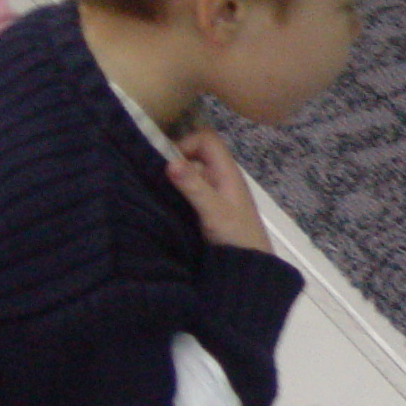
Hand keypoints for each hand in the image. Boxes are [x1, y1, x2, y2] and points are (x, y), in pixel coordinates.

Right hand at [168, 129, 270, 254]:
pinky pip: (192, 190)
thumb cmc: (235, 235)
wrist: (250, 266)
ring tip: (155, 187)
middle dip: (177, 160)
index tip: (168, 162)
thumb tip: (170, 162)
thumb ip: (193, 186)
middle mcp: (222, 177)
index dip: (187, 143)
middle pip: (198, 154)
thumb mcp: (213, 210)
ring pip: (193, 173)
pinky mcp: (210, 207)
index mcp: (227, 172)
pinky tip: (165, 202)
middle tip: (156, 174)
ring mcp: (217, 192)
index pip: (206, 140)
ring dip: (177, 177)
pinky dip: (179, 191)